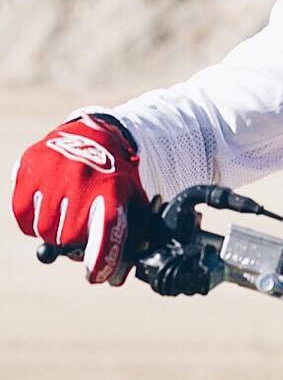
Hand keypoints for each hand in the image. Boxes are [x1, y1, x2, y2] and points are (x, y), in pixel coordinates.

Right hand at [10, 115, 147, 283]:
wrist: (94, 133)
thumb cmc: (114, 172)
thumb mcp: (132, 195)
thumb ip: (132, 230)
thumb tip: (120, 274)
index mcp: (111, 188)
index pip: (105, 235)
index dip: (101, 262)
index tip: (95, 276)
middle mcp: (81, 180)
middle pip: (69, 238)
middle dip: (73, 245)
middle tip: (78, 238)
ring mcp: (53, 173)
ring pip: (44, 230)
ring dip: (53, 233)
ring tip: (65, 218)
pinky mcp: (29, 168)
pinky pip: (23, 216)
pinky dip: (32, 222)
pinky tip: (46, 211)